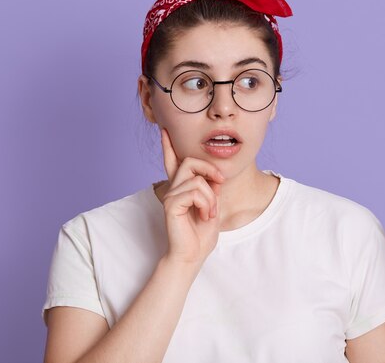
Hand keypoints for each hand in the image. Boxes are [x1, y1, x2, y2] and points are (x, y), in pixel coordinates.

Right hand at [159, 128, 224, 265]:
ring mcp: (170, 195)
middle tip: (220, 183)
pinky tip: (204, 216)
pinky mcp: (171, 204)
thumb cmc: (201, 234)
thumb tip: (215, 175)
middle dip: (209, 169)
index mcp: (182, 188)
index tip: (165, 130)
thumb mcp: (213, 205)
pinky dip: (206, 204)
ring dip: (211, 197)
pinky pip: (195, 192)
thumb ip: (211, 188)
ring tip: (209, 213)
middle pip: (190, 161)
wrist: (193, 255)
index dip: (168, 146)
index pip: (173, 162)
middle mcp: (173, 188)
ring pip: (198, 180)